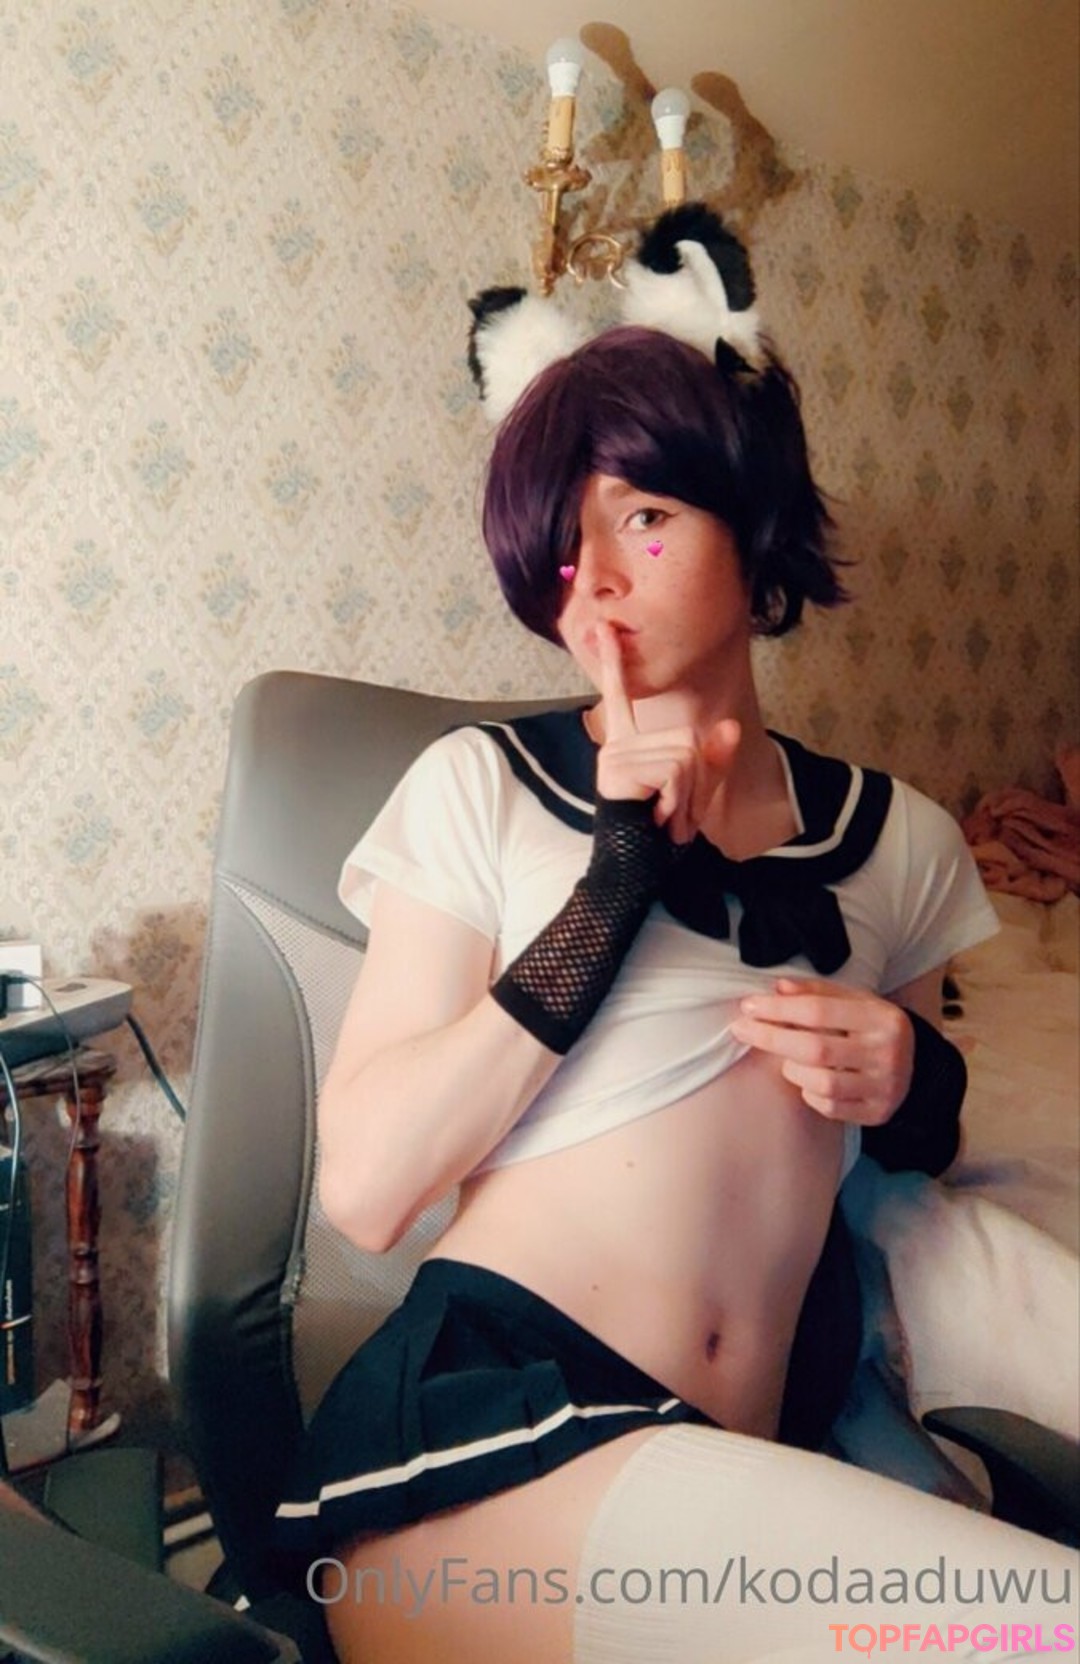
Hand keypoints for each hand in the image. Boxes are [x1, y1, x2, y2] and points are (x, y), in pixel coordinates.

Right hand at [594, 622, 739, 843]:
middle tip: (672, 810)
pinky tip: (658, 815)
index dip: (614, 661)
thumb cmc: (659, 834)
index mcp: (627, 744)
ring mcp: (614, 755)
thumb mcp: (694, 793)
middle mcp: (616, 744)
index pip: (620, 695)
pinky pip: (676, 769)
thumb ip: (713, 760)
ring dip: (688, 794)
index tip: (604, 628)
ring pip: (686, 754)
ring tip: (664, 815)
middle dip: (696, 780)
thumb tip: (730, 727)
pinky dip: (680, 798)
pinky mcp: (618, 768)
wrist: (635, 869)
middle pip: (687, 738)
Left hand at [728, 977, 915, 1125]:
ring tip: (788, 1058)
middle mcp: (887, 1053)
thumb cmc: (872, 1027)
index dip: (778, 1009)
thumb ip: (817, 993)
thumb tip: (778, 988)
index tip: (748, 1007)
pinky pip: (829, 1107)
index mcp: (881, 1018)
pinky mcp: (878, 1112)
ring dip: (793, 1069)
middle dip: (771, 1038)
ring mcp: (884, 1086)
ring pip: (820, 1082)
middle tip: (741, 1030)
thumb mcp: (854, 1001)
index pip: (819, 1011)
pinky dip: (810, 1093)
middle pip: (815, 1048)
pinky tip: (809, 1081)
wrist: (917, 1066)